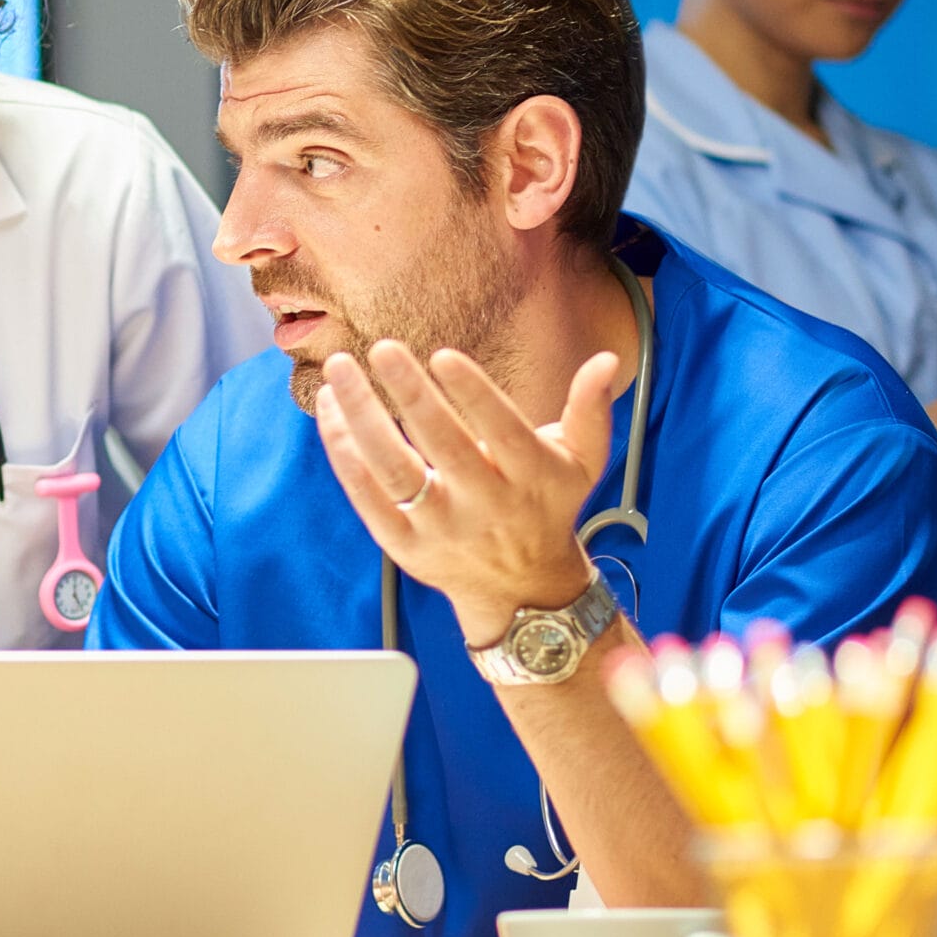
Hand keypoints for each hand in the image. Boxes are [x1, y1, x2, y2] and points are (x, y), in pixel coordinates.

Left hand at [317, 341, 615, 643]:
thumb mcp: (582, 463)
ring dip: (361, 418)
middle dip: (409, 394)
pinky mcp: (404, 546)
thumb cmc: (546, 506)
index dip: (474, 393)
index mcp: (530, 477)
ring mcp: (441, 528)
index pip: (502, 431)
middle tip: (381, 348)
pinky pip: (368, 499)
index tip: (443, 354)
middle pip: (442, 445)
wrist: (520, 588)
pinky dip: (345, 456)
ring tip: (339, 370)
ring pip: (394, 469)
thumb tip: (606, 359)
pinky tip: (331, 413)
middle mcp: (485, 504)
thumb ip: (590, 411)